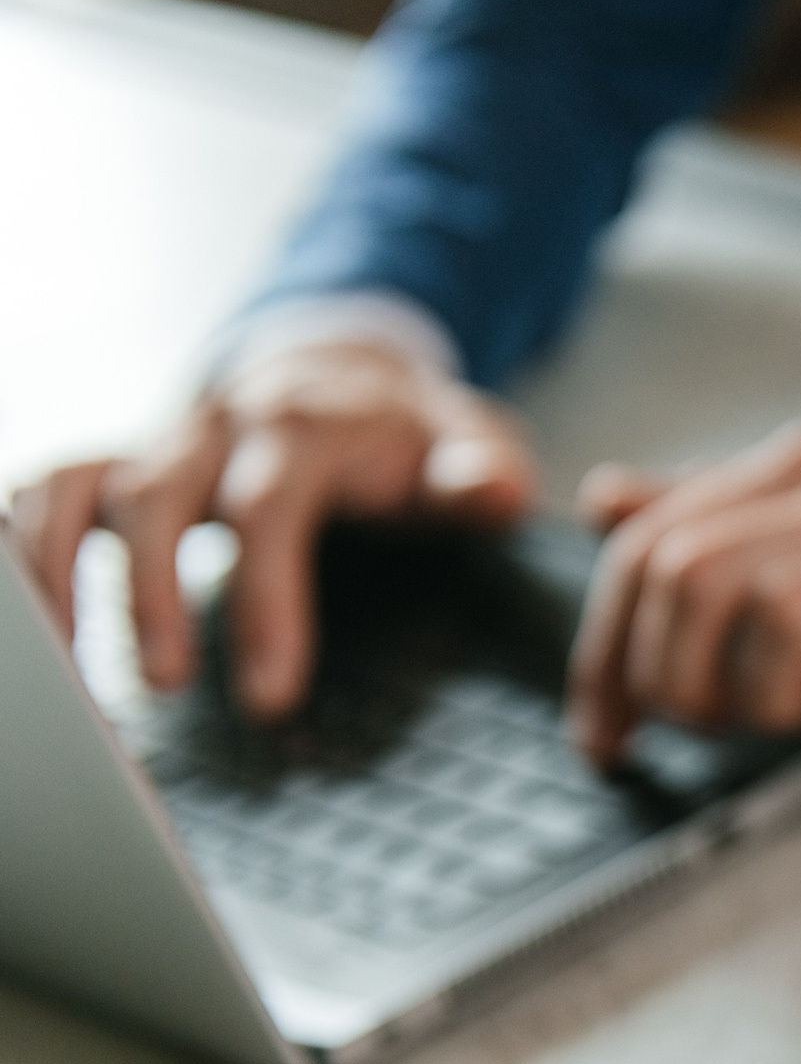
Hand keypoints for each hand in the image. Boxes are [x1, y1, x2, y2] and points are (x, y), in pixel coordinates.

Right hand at [8, 336, 535, 717]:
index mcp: (307, 425)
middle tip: (163, 686)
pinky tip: (35, 625)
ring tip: (73, 672)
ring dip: (61, 572)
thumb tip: (491, 491)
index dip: (264, 600)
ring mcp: (162, 440)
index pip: (270, 508)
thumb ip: (482, 472)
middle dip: (149, 593)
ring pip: (80, 485)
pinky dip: (26, 547)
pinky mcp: (123, 462)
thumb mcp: (470, 443)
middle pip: (157, 495)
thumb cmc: (413, 433)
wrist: (346, 370)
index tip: (269, 694)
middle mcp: (218, 425)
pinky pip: (50, 488)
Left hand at [570, 416, 800, 761]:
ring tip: (790, 722)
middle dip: (669, 679)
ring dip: (756, 701)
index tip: (603, 729)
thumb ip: (726, 499)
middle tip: (701, 730)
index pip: (653, 543)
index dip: (605, 651)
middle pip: (693, 580)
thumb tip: (605, 507)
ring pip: (774, 622)